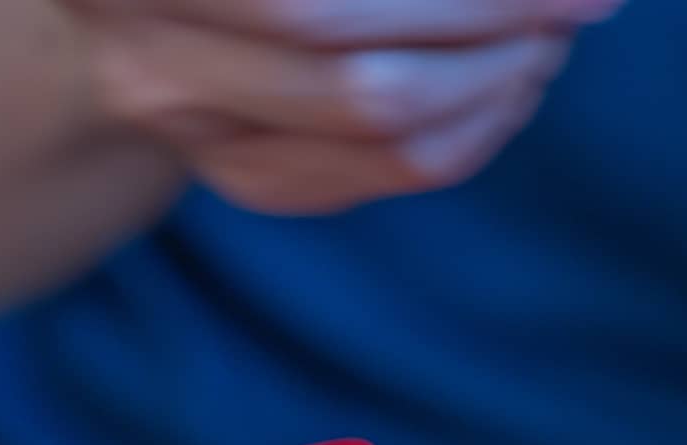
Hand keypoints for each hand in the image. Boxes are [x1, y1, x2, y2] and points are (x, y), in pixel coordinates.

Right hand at [65, 0, 622, 213]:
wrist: (133, 3)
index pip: (324, 12)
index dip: (472, 0)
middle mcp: (153, 64)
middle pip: (368, 86)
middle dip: (501, 36)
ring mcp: (203, 142)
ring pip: (395, 142)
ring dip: (504, 82)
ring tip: (553, 29)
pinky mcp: (256, 184)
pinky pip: (402, 170)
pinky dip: (483, 121)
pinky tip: (515, 73)